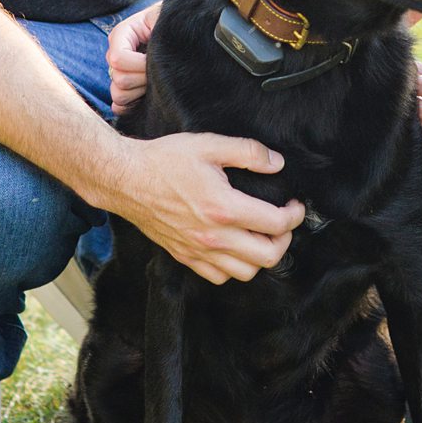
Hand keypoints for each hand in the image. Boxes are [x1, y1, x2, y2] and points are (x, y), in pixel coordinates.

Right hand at [104, 131, 304, 284]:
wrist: (126, 179)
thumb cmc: (164, 160)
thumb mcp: (209, 145)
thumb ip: (248, 152)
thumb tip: (276, 163)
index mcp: (223, 208)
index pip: (276, 224)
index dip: (295, 215)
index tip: (295, 205)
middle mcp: (213, 236)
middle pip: (267, 257)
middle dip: (284, 240)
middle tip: (282, 223)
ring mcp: (198, 250)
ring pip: (245, 273)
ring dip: (260, 257)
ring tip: (260, 236)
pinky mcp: (185, 257)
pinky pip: (219, 277)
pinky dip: (234, 267)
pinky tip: (235, 247)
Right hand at [106, 0, 161, 114]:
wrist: (177, 31)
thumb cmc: (172, 24)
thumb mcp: (163, 19)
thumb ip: (157, 32)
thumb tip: (154, 57)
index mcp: (121, 35)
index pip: (118, 58)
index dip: (138, 65)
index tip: (158, 61)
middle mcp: (115, 54)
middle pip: (120, 79)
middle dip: (144, 79)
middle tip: (161, 72)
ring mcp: (118, 73)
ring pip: (119, 95)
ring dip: (140, 92)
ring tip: (156, 81)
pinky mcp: (124, 88)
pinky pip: (118, 106)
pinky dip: (133, 105)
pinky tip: (148, 94)